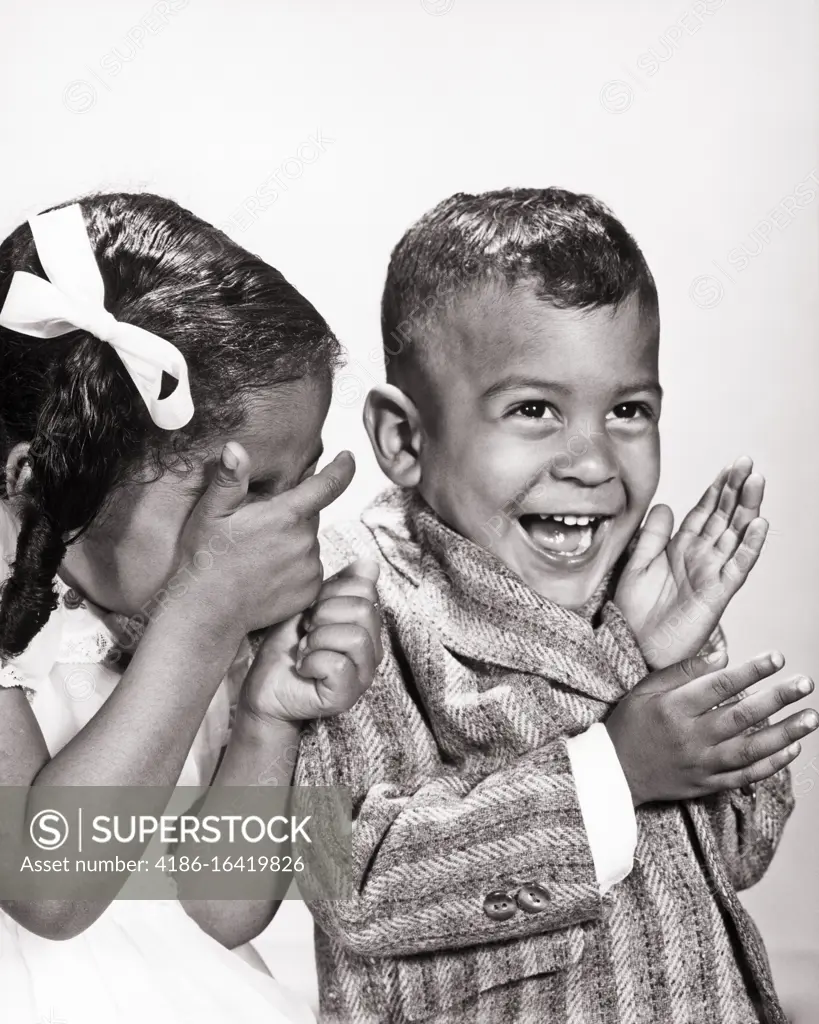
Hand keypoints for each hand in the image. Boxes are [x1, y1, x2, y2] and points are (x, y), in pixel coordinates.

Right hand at [175, 444, 354, 637]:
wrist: (208, 611)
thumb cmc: (206, 558)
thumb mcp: (211, 513)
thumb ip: (229, 479)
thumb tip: (236, 448)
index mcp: (285, 516)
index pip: (328, 485)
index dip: (343, 468)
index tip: (348, 458)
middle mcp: (304, 541)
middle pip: (309, 516)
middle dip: (290, 516)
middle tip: (257, 530)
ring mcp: (310, 568)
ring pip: (308, 543)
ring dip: (291, 543)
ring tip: (258, 556)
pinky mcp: (311, 590)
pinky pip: (310, 569)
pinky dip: (295, 567)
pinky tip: (268, 573)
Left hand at [240, 559, 382, 723]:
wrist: (263, 688)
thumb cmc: (286, 649)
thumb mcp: (308, 609)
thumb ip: (339, 588)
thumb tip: (371, 563)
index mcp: (366, 626)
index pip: (365, 589)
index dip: (331, 593)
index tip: (311, 612)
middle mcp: (372, 649)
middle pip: (364, 610)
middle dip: (324, 615)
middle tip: (307, 632)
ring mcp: (363, 674)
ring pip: (355, 637)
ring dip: (318, 640)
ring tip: (305, 650)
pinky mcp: (348, 694)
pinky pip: (338, 664)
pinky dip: (312, 662)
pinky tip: (304, 668)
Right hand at [605, 650, 817, 806]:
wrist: (614, 772)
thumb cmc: (630, 724)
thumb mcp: (644, 690)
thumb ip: (682, 673)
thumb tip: (722, 657)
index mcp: (673, 708)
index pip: (720, 686)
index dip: (751, 671)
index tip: (777, 657)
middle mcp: (690, 737)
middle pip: (742, 716)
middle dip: (777, 698)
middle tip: (805, 683)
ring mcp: (701, 764)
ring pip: (751, 748)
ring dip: (786, 733)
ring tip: (811, 717)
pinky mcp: (707, 784)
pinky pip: (745, 775)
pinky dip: (771, 763)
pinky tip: (792, 749)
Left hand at [616, 456, 767, 668]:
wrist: (632, 646)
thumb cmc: (634, 611)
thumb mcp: (637, 563)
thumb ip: (652, 535)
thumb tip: (666, 504)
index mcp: (680, 549)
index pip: (704, 512)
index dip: (718, 490)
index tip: (731, 466)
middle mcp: (700, 558)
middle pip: (724, 518)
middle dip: (737, 491)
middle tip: (748, 464)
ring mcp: (711, 575)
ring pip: (735, 536)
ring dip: (747, 509)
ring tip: (757, 483)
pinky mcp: (717, 594)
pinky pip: (737, 567)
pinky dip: (749, 546)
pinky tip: (759, 525)